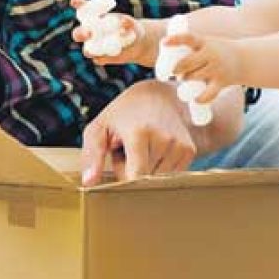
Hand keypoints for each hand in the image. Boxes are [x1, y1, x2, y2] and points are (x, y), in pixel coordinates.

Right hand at [70, 0, 159, 66]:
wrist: (137, 44)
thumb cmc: (131, 28)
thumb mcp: (132, 23)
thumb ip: (128, 22)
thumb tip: (123, 21)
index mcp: (95, 18)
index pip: (84, 9)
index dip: (78, 4)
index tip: (74, 1)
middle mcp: (91, 32)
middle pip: (79, 33)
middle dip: (80, 33)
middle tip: (88, 33)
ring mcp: (95, 46)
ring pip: (87, 50)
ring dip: (88, 50)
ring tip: (92, 51)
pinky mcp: (101, 58)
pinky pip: (98, 59)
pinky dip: (102, 58)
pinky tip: (106, 58)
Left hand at [81, 79, 197, 184]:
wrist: (157, 96)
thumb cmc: (123, 114)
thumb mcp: (100, 127)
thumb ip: (92, 155)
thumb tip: (89, 183)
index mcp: (139, 133)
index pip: (134, 178)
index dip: (123, 175)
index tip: (118, 161)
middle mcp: (164, 139)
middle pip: (145, 180)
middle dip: (133, 173)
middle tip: (128, 151)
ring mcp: (179, 145)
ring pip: (158, 180)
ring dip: (147, 171)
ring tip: (142, 149)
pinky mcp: (189, 150)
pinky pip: (170, 175)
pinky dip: (160, 168)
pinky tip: (155, 150)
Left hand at [168, 33, 244, 102]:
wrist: (245, 59)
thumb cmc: (218, 51)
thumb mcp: (206, 43)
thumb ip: (190, 49)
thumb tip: (166, 56)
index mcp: (205, 42)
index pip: (188, 38)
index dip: (175, 40)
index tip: (163, 43)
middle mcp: (211, 54)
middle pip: (187, 62)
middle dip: (177, 68)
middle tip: (174, 72)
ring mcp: (217, 68)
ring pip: (194, 76)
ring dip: (186, 79)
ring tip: (185, 79)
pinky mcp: (222, 81)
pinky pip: (209, 93)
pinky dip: (201, 98)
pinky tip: (195, 99)